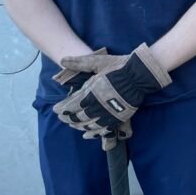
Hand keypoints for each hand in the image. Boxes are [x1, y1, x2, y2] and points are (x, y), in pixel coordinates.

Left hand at [53, 44, 171, 137]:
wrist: (140, 75)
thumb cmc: (119, 66)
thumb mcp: (98, 62)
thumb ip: (80, 63)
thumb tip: (62, 60)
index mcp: (91, 92)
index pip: (71, 105)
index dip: (62, 109)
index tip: (55, 109)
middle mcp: (97, 105)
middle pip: (77, 117)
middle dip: (68, 118)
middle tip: (62, 117)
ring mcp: (107, 113)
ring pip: (88, 125)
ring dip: (78, 126)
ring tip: (73, 125)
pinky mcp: (117, 118)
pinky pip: (102, 130)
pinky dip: (93, 133)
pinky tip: (87, 134)